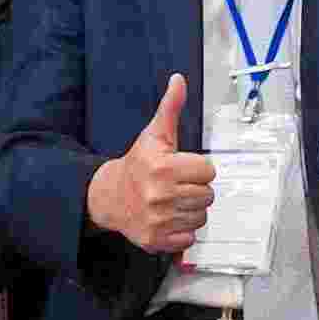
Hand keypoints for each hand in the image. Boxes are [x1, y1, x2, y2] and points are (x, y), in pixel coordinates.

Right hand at [92, 74, 215, 252]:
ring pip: (201, 217)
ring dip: (191, 210)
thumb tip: (178, 80)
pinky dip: (182, 230)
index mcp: (163, 167)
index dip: (198, 168)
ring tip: (174, 201)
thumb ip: (170, 107)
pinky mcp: (156, 240)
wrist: (109, 196)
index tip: (182, 167)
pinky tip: (169, 218)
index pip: (209, 171)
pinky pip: (189, 238)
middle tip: (178, 185)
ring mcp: (157, 220)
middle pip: (207, 195)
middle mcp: (159, 195)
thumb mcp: (154, 134)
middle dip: (196, 189)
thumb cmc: (138, 164)